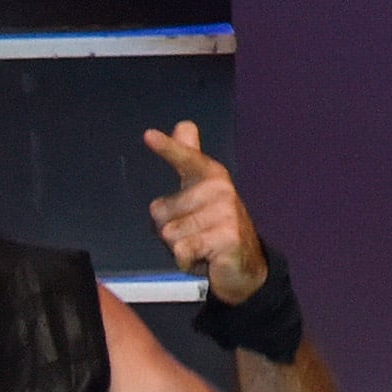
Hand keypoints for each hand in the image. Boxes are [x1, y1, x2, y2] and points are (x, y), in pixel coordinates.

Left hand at [143, 120, 269, 306]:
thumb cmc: (213, 229)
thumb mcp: (197, 194)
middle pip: (160, 211)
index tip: (148, 135)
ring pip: (168, 233)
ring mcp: (225, 213)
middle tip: (194, 235)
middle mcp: (219, 190)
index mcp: (210, 176)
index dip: (168, 147)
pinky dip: (186, 261)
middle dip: (169, 230)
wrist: (243, 266)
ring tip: (200, 247)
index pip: (186, 158)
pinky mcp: (227, 238)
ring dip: (178, 247)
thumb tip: (183, 124)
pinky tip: (204, 258)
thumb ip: (188, 158)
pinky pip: (182, 250)